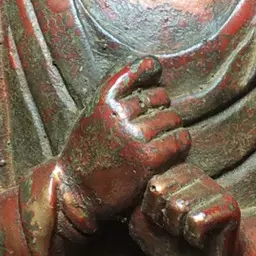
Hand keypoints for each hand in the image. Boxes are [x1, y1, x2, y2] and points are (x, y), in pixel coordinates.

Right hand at [58, 58, 189, 225]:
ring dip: (171, 129)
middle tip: (152, 127)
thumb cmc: (88, 151)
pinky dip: (180, 144)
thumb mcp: (93, 113)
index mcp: (102, 100)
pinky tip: (170, 152)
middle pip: (160, 97)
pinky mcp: (148, 159)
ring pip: (172, 118)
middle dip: (160, 109)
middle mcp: (118, 114)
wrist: (75, 192)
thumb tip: (153, 63)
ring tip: (159, 142)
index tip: (150, 86)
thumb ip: (118, 91)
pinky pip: (179, 140)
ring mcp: (134, 136)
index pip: (138, 71)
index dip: (149, 77)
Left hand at [130, 165, 242, 255]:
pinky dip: (195, 238)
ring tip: (193, 234)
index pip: (150, 187)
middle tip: (181, 231)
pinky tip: (204, 240)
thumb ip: (137, 215)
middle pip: (161, 195)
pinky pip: (197, 221)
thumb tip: (140, 206)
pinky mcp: (229, 207)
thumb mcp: (148, 233)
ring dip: (181, 232)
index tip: (167, 224)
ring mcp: (214, 188)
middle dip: (166, 222)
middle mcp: (194, 174)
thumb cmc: (179, 248)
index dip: (153, 215)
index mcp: (173, 174)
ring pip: (178, 207)